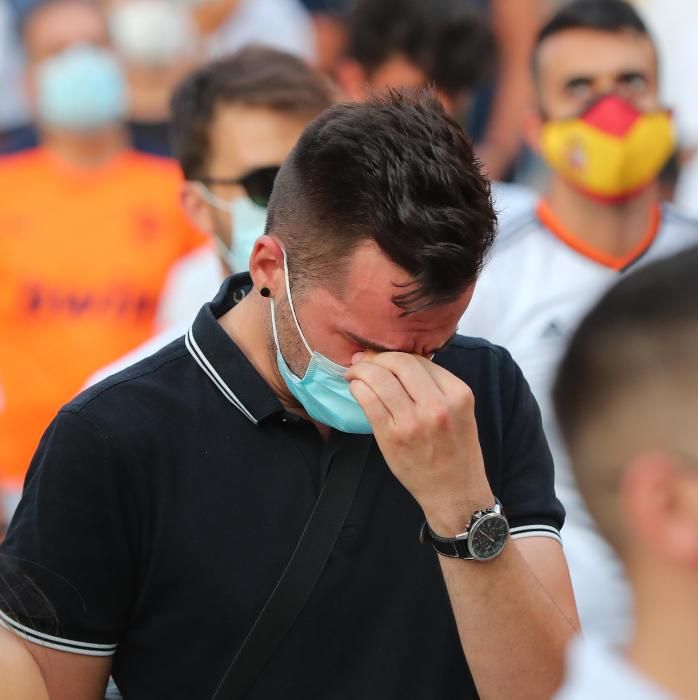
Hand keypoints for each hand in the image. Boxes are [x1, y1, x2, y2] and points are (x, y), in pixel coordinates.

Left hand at [346, 352, 493, 534]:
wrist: (454, 493)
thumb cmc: (456, 451)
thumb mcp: (459, 411)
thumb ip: (435, 386)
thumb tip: (396, 361)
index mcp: (458, 394)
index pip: (420, 360)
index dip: (395, 353)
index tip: (381, 356)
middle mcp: (438, 405)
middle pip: (399, 363)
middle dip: (376, 357)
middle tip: (363, 361)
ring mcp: (413, 421)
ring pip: (379, 378)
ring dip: (361, 370)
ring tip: (354, 373)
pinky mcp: (392, 436)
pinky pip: (368, 400)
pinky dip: (358, 388)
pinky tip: (355, 389)